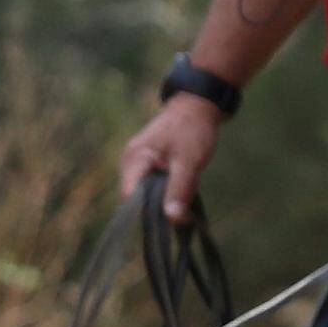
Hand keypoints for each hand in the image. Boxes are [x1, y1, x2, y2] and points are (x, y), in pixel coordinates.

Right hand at [119, 91, 225, 216]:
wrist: (198, 107)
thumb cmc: (192, 130)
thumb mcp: (189, 162)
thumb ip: (179, 190)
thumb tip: (172, 219)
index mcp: (135, 159)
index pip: (130, 197)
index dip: (147, 211)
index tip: (170, 215)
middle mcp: (130, 162)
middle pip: (138, 198)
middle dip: (161, 204)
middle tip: (185, 197)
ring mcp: (137, 163)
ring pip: (148, 194)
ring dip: (167, 196)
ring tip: (186, 184)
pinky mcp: (147, 165)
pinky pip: (153, 186)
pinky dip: (169, 189)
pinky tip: (183, 181)